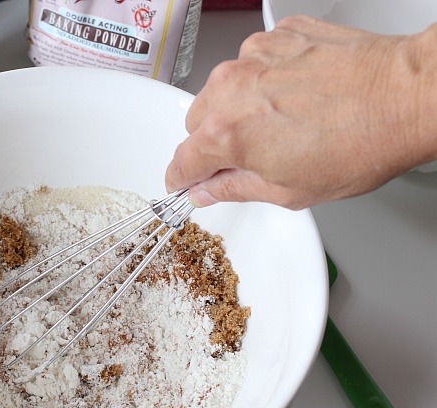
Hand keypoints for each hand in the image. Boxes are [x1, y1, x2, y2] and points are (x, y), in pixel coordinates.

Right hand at [165, 16, 436, 209]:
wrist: (405, 95)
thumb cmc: (359, 142)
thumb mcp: (288, 191)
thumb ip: (233, 190)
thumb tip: (208, 191)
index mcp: (226, 134)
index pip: (181, 162)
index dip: (182, 179)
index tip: (185, 182)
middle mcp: (230, 88)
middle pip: (196, 123)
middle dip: (213, 142)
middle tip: (249, 155)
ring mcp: (253, 56)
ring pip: (222, 89)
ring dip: (238, 107)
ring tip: (281, 121)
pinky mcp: (276, 36)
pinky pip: (252, 61)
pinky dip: (264, 78)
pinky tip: (295, 93)